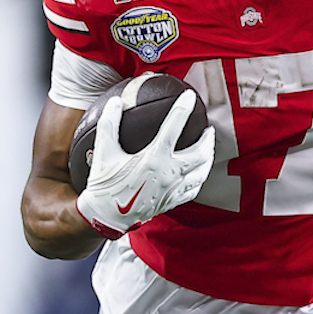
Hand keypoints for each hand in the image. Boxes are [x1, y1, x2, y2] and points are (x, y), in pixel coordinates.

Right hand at [74, 90, 215, 237]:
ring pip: (202, 172)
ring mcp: (172, 189)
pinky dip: (199, 177)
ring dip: (208, 158)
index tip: (189, 97)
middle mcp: (168, 173)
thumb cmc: (105, 184)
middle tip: (208, 130)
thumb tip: (116, 102)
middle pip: (200, 153)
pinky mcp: (171, 201)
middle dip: (207, 139)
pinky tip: (198, 173)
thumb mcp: (104, 151)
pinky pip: (194, 189)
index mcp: (153, 158)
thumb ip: (110, 124)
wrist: (106, 216)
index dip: (183, 108)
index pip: (174, 127)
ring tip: (208, 149)